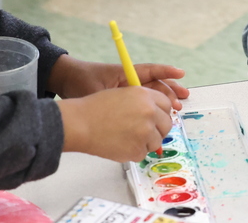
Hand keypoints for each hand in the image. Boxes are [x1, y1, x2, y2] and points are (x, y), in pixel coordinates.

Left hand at [48, 55, 188, 110]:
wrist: (66, 82)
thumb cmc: (80, 81)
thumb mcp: (97, 90)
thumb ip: (114, 101)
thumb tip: (131, 113)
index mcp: (125, 73)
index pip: (149, 70)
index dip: (166, 72)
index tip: (180, 73)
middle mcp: (129, 81)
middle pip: (155, 84)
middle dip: (170, 91)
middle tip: (181, 99)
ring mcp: (127, 91)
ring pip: (151, 95)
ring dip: (164, 102)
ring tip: (177, 108)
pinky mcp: (123, 101)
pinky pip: (142, 104)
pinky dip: (152, 111)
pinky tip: (159, 120)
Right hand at [58, 86, 172, 160]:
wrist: (81, 123)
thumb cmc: (96, 108)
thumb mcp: (124, 94)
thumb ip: (143, 103)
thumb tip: (157, 115)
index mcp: (146, 96)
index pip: (167, 105)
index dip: (161, 113)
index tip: (156, 118)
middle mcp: (150, 112)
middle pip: (167, 124)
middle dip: (158, 129)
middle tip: (144, 132)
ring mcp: (145, 132)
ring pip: (157, 141)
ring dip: (146, 142)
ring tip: (127, 138)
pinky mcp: (138, 150)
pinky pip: (143, 153)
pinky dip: (134, 152)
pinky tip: (120, 145)